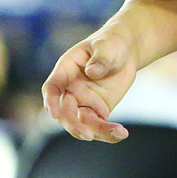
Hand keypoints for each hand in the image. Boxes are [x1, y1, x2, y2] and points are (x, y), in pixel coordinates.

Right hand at [41, 27, 137, 142]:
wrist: (125, 50)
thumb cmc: (110, 43)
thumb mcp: (106, 46)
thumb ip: (100, 58)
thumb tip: (92, 72)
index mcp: (66, 70)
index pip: (52, 88)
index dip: (51, 101)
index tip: (54, 114)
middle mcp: (71, 89)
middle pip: (65, 111)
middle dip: (73, 124)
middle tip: (88, 135)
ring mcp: (84, 101)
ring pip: (82, 122)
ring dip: (94, 132)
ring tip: (116, 133)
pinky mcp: (98, 110)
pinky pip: (99, 125)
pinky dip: (109, 133)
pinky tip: (121, 133)